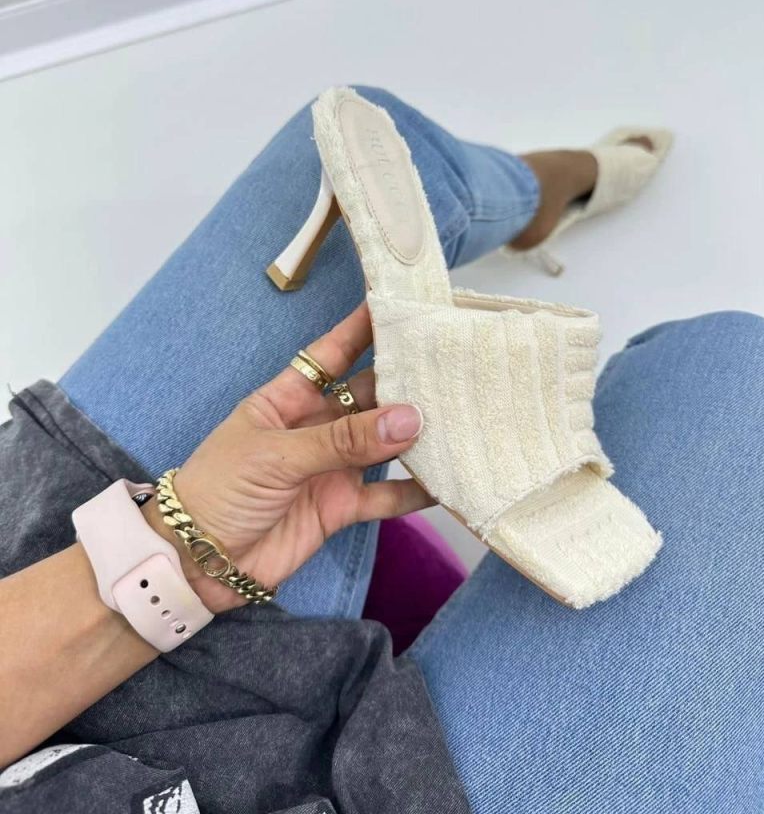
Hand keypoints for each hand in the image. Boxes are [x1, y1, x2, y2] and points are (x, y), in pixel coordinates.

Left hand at [144, 303, 431, 611]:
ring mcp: (330, 466)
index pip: (333, 353)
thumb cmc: (219, 490)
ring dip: (417, 433)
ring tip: (462, 416)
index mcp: (289, 398)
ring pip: (384, 443)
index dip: (364, 328)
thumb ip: (342, 439)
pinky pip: (385, 495)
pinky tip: (447, 481)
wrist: (197, 562)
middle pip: (369, 395)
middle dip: (405, 379)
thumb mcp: (276, 454)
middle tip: (453, 362)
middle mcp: (316, 425)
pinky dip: (413, 491)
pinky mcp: (340, 507)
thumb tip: (409, 418)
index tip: (402, 304)